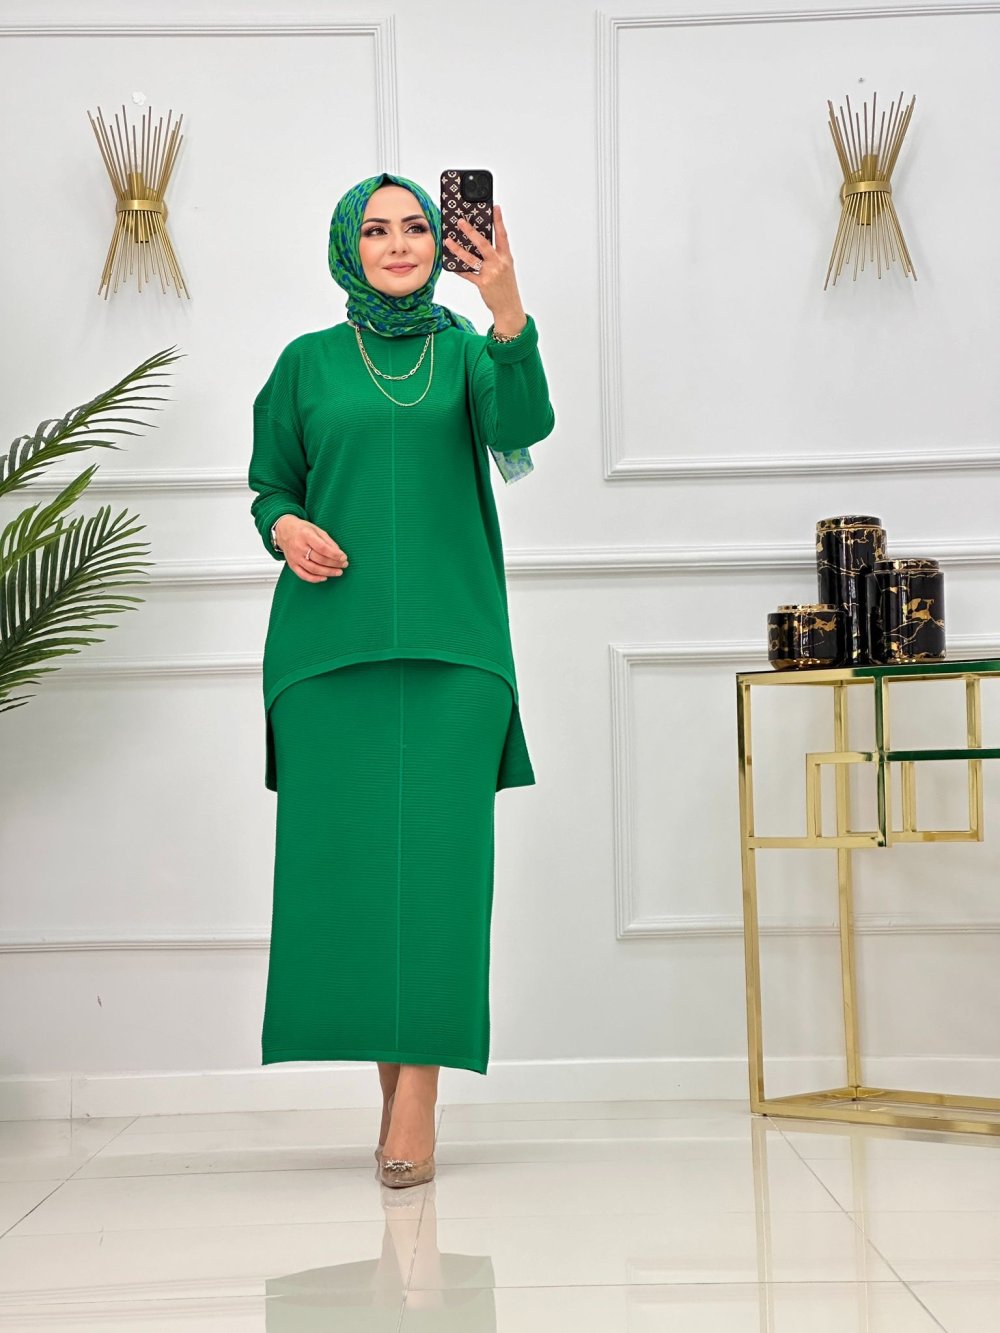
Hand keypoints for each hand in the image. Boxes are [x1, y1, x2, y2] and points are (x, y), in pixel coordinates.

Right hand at [274, 516, 348, 583]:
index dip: (335, 554)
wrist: (284, 530)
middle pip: (319, 559)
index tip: (344, 557)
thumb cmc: (302, 529)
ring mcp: (295, 557)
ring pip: (313, 569)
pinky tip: (324, 578)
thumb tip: (338, 553)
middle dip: (334, 564)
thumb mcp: (316, 529)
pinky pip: (303, 575)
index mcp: (306, 535)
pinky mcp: (292, 565)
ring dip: (328, 572)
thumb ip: (328, 541)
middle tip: (344, 564)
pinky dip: (315, 579)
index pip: (322, 548)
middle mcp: (299, 547)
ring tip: (338, 572)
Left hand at [443, 204, 525, 333]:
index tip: (495, 207)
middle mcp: (499, 263)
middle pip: (484, 244)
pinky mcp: (482, 283)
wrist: (509, 308)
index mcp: (506, 258)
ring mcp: (490, 274)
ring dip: (458, 249)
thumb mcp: (505, 268)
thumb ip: (495, 256)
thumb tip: (479, 243)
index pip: (503, 235)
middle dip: (471, 232)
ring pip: (471, 258)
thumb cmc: (506, 287)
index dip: (499, 221)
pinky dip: (458, 268)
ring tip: (448, 240)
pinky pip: (467, 274)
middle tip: (461, 221)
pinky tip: (451, 263)